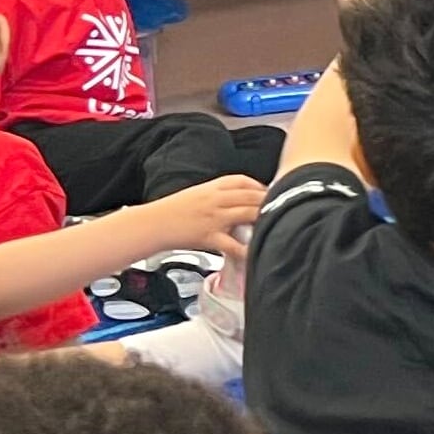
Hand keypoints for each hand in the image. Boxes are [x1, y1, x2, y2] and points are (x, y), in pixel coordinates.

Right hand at [140, 174, 265, 257]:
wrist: (151, 224)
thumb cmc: (173, 211)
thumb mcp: (198, 194)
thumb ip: (219, 195)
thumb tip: (241, 200)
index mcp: (212, 187)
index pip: (242, 181)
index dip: (260, 186)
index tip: (271, 193)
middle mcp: (215, 199)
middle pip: (251, 196)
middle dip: (269, 202)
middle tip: (282, 209)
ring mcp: (214, 218)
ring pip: (247, 214)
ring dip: (264, 219)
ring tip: (275, 225)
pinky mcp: (209, 236)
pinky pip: (233, 244)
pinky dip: (246, 249)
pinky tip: (256, 252)